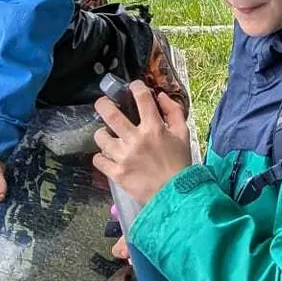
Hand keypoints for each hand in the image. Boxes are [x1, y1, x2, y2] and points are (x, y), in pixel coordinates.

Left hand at [93, 82, 191, 208]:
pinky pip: (98, 160)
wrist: (175, 194)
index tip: (133, 86)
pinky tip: (107, 156)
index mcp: (154, 128)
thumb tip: (160, 96)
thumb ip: (174, 112)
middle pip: (111, 114)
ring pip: (100, 137)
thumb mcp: (183, 133)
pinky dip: (101, 156)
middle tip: (102, 103)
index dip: (136, 87)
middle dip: (103, 104)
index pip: (142, 98)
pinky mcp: (116, 173)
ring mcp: (123, 157)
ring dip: (102, 134)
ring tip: (107, 135)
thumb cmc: (179, 162)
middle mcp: (136, 139)